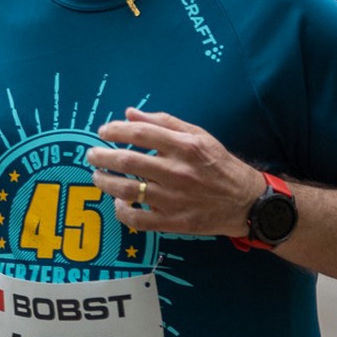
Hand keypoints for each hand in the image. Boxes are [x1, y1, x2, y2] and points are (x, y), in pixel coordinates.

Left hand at [86, 109, 264, 237]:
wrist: (244, 201)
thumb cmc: (219, 165)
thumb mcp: (199, 136)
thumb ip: (165, 123)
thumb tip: (130, 113)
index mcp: (186, 147)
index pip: (141, 134)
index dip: (116, 131)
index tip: (103, 131)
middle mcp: (178, 172)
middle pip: (128, 161)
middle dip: (102, 156)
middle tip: (91, 154)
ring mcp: (174, 199)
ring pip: (128, 190)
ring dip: (105, 182)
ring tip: (97, 176)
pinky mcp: (172, 222)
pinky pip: (137, 219)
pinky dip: (122, 210)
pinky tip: (119, 201)